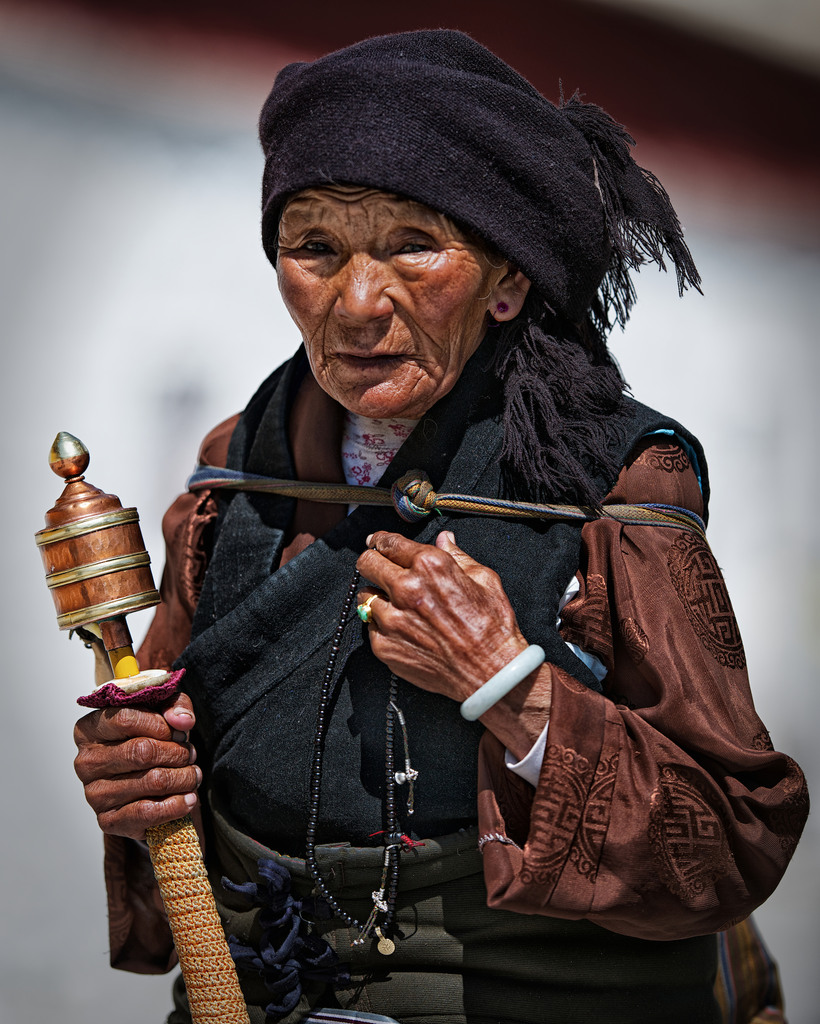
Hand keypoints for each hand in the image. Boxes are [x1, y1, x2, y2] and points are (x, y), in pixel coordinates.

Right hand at [73, 693, 200, 840]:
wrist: (143, 789)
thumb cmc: (149, 742)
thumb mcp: (161, 712)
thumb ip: (174, 706)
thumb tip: (183, 721)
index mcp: (89, 729)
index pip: (126, 719)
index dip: (161, 725)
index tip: (180, 733)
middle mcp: (86, 762)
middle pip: (143, 751)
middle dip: (177, 753)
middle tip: (191, 755)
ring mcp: (94, 793)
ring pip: (152, 781)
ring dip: (183, 778)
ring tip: (192, 775)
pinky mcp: (107, 820)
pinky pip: (148, 812)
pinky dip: (176, 805)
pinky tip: (188, 798)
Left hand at [355, 530, 528, 701]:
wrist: (491, 672)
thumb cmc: (492, 627)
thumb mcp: (484, 580)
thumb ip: (457, 555)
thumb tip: (444, 539)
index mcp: (430, 566)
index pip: (388, 542)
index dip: (379, 540)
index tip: (376, 542)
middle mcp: (406, 589)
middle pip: (367, 563)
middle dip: (371, 562)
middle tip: (377, 568)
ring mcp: (392, 619)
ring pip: (365, 596)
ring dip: (377, 596)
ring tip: (395, 605)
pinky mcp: (385, 645)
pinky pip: (371, 626)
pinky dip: (382, 625)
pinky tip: (402, 628)